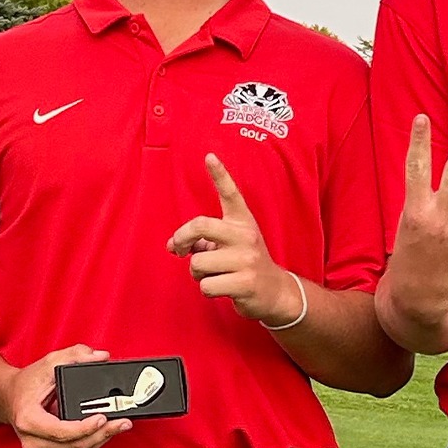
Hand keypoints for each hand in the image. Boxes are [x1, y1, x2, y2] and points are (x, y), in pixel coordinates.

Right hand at [5, 344, 132, 447]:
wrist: (9, 397)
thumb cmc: (27, 383)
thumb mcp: (49, 362)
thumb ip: (75, 355)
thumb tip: (100, 356)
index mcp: (29, 419)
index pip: (61, 432)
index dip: (85, 428)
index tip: (102, 417)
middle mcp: (32, 440)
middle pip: (74, 445)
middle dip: (102, 434)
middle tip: (122, 423)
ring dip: (101, 440)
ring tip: (119, 426)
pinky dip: (92, 443)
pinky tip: (105, 432)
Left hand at [166, 154, 300, 325]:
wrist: (275, 292)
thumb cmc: (244, 265)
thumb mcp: (228, 246)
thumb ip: (200, 241)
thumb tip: (172, 245)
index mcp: (242, 222)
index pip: (231, 194)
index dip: (220, 174)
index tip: (209, 156)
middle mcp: (246, 236)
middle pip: (200, 225)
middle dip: (181, 239)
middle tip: (179, 250)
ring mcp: (247, 259)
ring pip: (198, 263)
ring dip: (198, 274)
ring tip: (214, 275)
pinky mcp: (246, 282)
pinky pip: (206, 286)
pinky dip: (208, 290)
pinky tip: (223, 288)